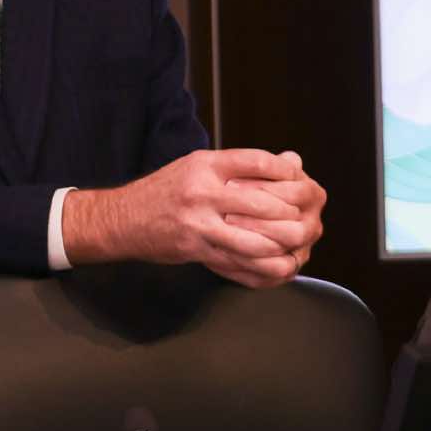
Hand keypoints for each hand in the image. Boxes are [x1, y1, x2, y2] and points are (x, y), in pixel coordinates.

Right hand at [62, 148, 324, 288]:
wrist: (122, 219)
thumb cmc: (165, 190)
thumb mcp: (198, 166)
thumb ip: (242, 166)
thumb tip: (291, 162)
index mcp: (204, 165)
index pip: (255, 162)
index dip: (284, 171)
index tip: (300, 177)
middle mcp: (201, 193)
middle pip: (260, 203)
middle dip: (290, 214)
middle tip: (308, 218)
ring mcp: (197, 224)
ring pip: (251, 240)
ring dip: (280, 246)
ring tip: (298, 246)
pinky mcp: (194, 250)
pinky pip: (235, 263)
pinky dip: (260, 268)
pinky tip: (277, 267)